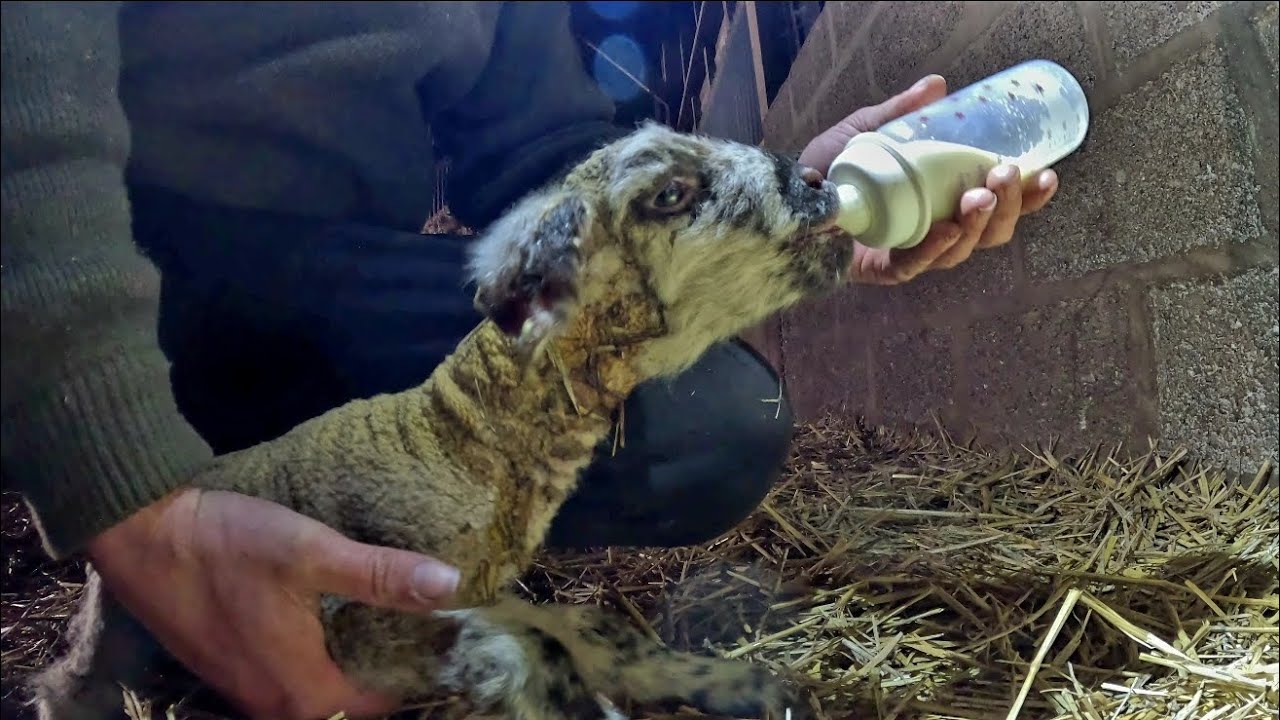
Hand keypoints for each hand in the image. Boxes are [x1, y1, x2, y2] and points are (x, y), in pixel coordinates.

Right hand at [87, 487, 460, 719]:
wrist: (140, 536)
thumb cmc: (226, 546)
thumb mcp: (311, 553)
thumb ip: (380, 575)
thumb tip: (451, 587)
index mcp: (306, 693)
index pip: (388, 700)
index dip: (421, 664)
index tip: (449, 625)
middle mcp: (278, 706)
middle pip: (357, 700)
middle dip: (391, 661)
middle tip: (425, 612)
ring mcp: (252, 692)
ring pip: (326, 689)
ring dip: (356, 656)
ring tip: (391, 607)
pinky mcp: (235, 671)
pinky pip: (297, 676)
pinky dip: (324, 652)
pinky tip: (341, 611)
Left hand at [799, 74, 1059, 285]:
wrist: (780, 195)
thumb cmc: (826, 170)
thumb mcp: (867, 133)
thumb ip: (902, 112)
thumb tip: (938, 84)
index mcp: (940, 205)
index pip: (994, 208)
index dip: (1025, 198)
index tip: (1047, 176)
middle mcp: (931, 234)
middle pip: (987, 234)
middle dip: (1006, 207)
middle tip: (1007, 176)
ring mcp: (908, 255)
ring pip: (959, 250)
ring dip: (977, 223)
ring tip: (981, 193)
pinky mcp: (880, 270)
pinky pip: (915, 265)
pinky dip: (935, 246)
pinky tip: (948, 228)